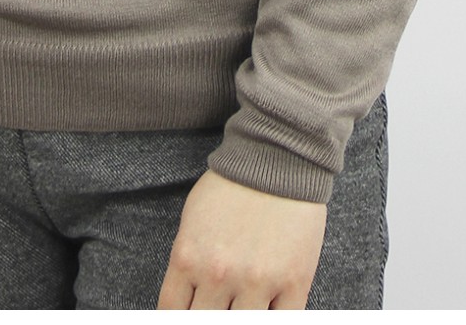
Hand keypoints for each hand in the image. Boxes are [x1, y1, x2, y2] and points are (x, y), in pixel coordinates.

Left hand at [157, 168, 326, 308]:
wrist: (277, 157)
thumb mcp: (193, 220)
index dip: (178, 322)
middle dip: (209, 317)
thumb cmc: (232, 185)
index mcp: (188, 257)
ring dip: (242, 316)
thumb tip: (186, 301)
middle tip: (218, 305)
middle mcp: (219, 275)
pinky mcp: (294, 282)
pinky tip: (269, 308)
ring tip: (243, 303)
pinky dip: (274, 319)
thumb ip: (188, 262)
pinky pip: (283, 324)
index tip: (189, 315)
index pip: (171, 314)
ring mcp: (257, 282)